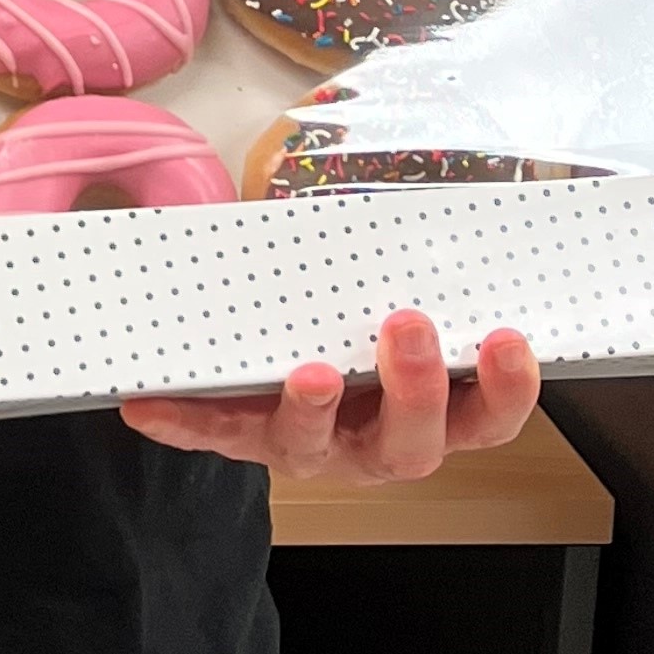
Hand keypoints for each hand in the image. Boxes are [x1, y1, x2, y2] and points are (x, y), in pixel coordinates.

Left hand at [118, 311, 539, 481]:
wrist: (281, 378)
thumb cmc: (357, 332)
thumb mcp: (391, 301)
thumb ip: (408, 270)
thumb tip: (420, 204)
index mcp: (431, 415)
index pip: (487, 417)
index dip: (507, 389)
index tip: (507, 339)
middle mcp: (375, 443)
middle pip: (411, 443)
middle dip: (415, 389)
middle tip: (407, 326)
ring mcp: (310, 449)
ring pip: (317, 447)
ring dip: (314, 409)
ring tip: (309, 374)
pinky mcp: (246, 441)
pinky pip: (213, 436)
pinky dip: (181, 423)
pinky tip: (145, 407)